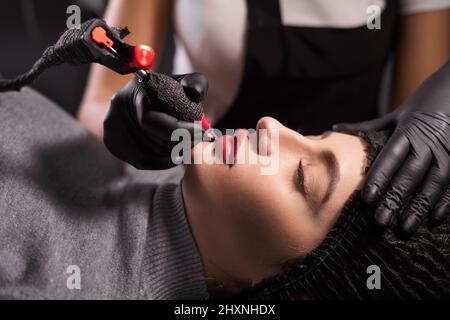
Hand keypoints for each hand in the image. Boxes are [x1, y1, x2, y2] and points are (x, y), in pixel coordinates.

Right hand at [103, 72, 208, 169]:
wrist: (146, 94)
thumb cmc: (170, 89)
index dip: (180, 131)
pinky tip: (176, 155)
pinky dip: (162, 162)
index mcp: (135, 90)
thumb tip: (196, 94)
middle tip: (198, 139)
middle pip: (153, 140)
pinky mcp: (113, 142)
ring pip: (149, 154)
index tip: (201, 132)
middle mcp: (118, 108)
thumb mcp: (185, 81)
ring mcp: (112, 127)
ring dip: (174, 154)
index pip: (154, 122)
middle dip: (181, 142)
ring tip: (189, 145)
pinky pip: (141, 161)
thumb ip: (195, 84)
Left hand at [333, 61, 449, 235]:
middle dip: (395, 199)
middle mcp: (428, 141)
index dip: (380, 178)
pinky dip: (446, 200)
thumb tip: (335, 128)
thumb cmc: (424, 102)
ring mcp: (448, 150)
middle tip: (380, 222)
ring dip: (419, 206)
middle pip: (410, 174)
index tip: (367, 198)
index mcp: (408, 130)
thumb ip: (369, 125)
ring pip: (433, 182)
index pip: (391, 157)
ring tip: (405, 228)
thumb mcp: (397, 113)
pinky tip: (435, 218)